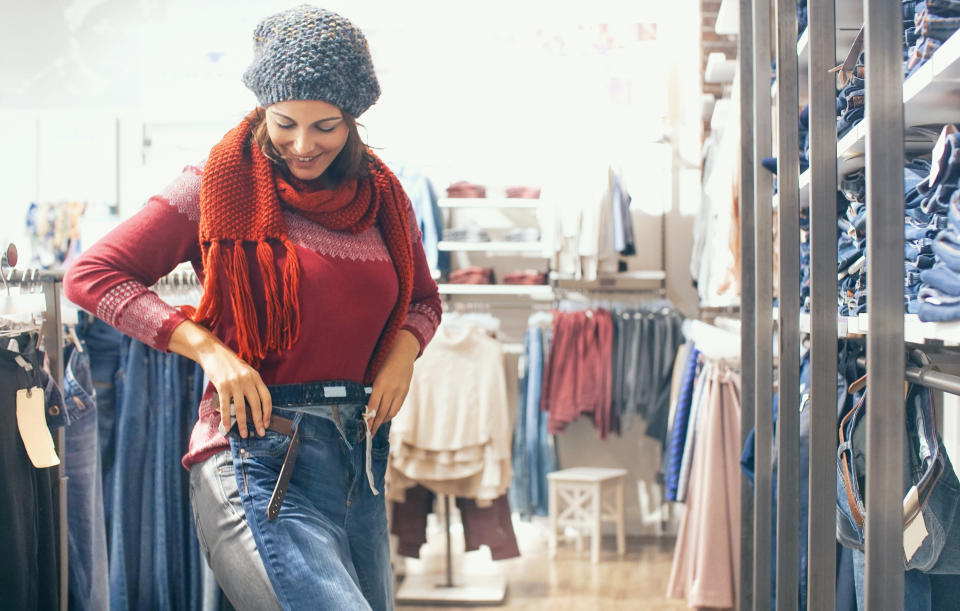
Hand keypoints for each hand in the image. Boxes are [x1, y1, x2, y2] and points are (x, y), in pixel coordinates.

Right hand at [169, 320, 271, 437]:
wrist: (213, 352)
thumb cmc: (229, 365)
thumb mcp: (245, 372)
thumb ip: (251, 385)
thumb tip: (254, 406)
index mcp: (255, 377)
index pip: (266, 397)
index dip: (268, 412)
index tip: (267, 423)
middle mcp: (247, 380)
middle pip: (256, 404)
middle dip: (259, 421)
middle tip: (260, 433)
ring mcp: (235, 383)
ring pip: (241, 408)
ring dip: (243, 424)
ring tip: (243, 434)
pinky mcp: (222, 386)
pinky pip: (226, 406)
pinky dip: (226, 418)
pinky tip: (227, 427)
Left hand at [368, 330, 419, 435]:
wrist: (404, 353)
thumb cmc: (386, 361)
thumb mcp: (376, 374)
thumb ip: (374, 389)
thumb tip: (368, 406)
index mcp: (380, 384)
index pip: (373, 406)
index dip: (369, 419)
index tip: (365, 429)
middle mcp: (390, 389)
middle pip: (381, 412)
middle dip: (375, 425)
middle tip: (369, 434)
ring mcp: (399, 391)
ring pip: (390, 412)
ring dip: (383, 421)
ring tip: (376, 426)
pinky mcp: (405, 392)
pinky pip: (397, 407)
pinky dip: (390, 414)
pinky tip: (385, 417)